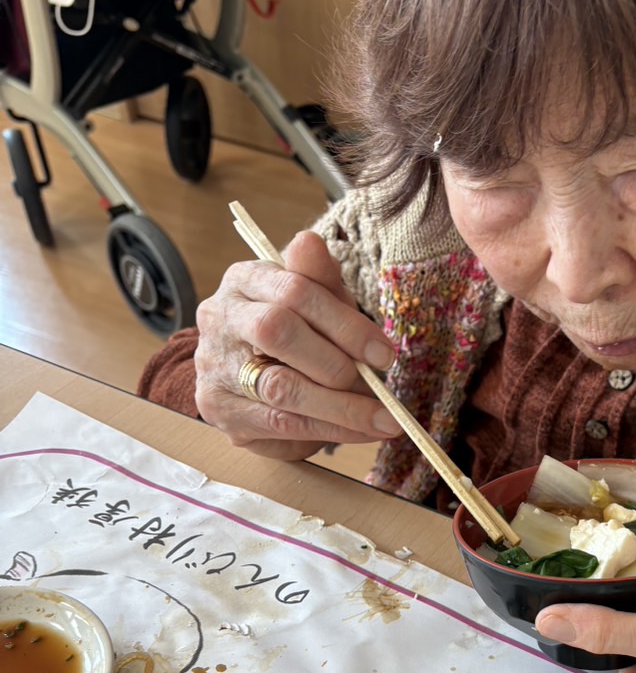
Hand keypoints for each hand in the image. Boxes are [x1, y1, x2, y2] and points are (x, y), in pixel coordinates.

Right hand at [194, 231, 402, 460]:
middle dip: (336, 362)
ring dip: (341, 406)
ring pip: (280, 386)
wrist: (258, 378)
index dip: (345, 324)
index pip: (294, 290)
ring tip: (383, 419)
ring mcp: (214, 366)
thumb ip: (319, 278)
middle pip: (277, 331)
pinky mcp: (221, 410)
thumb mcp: (318, 300)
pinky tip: (361, 431)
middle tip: (377, 383)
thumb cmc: (300, 330)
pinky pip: (280, 423)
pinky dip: (329, 429)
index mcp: (244, 279)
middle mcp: (219, 318)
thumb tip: (309, 241)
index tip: (384, 353)